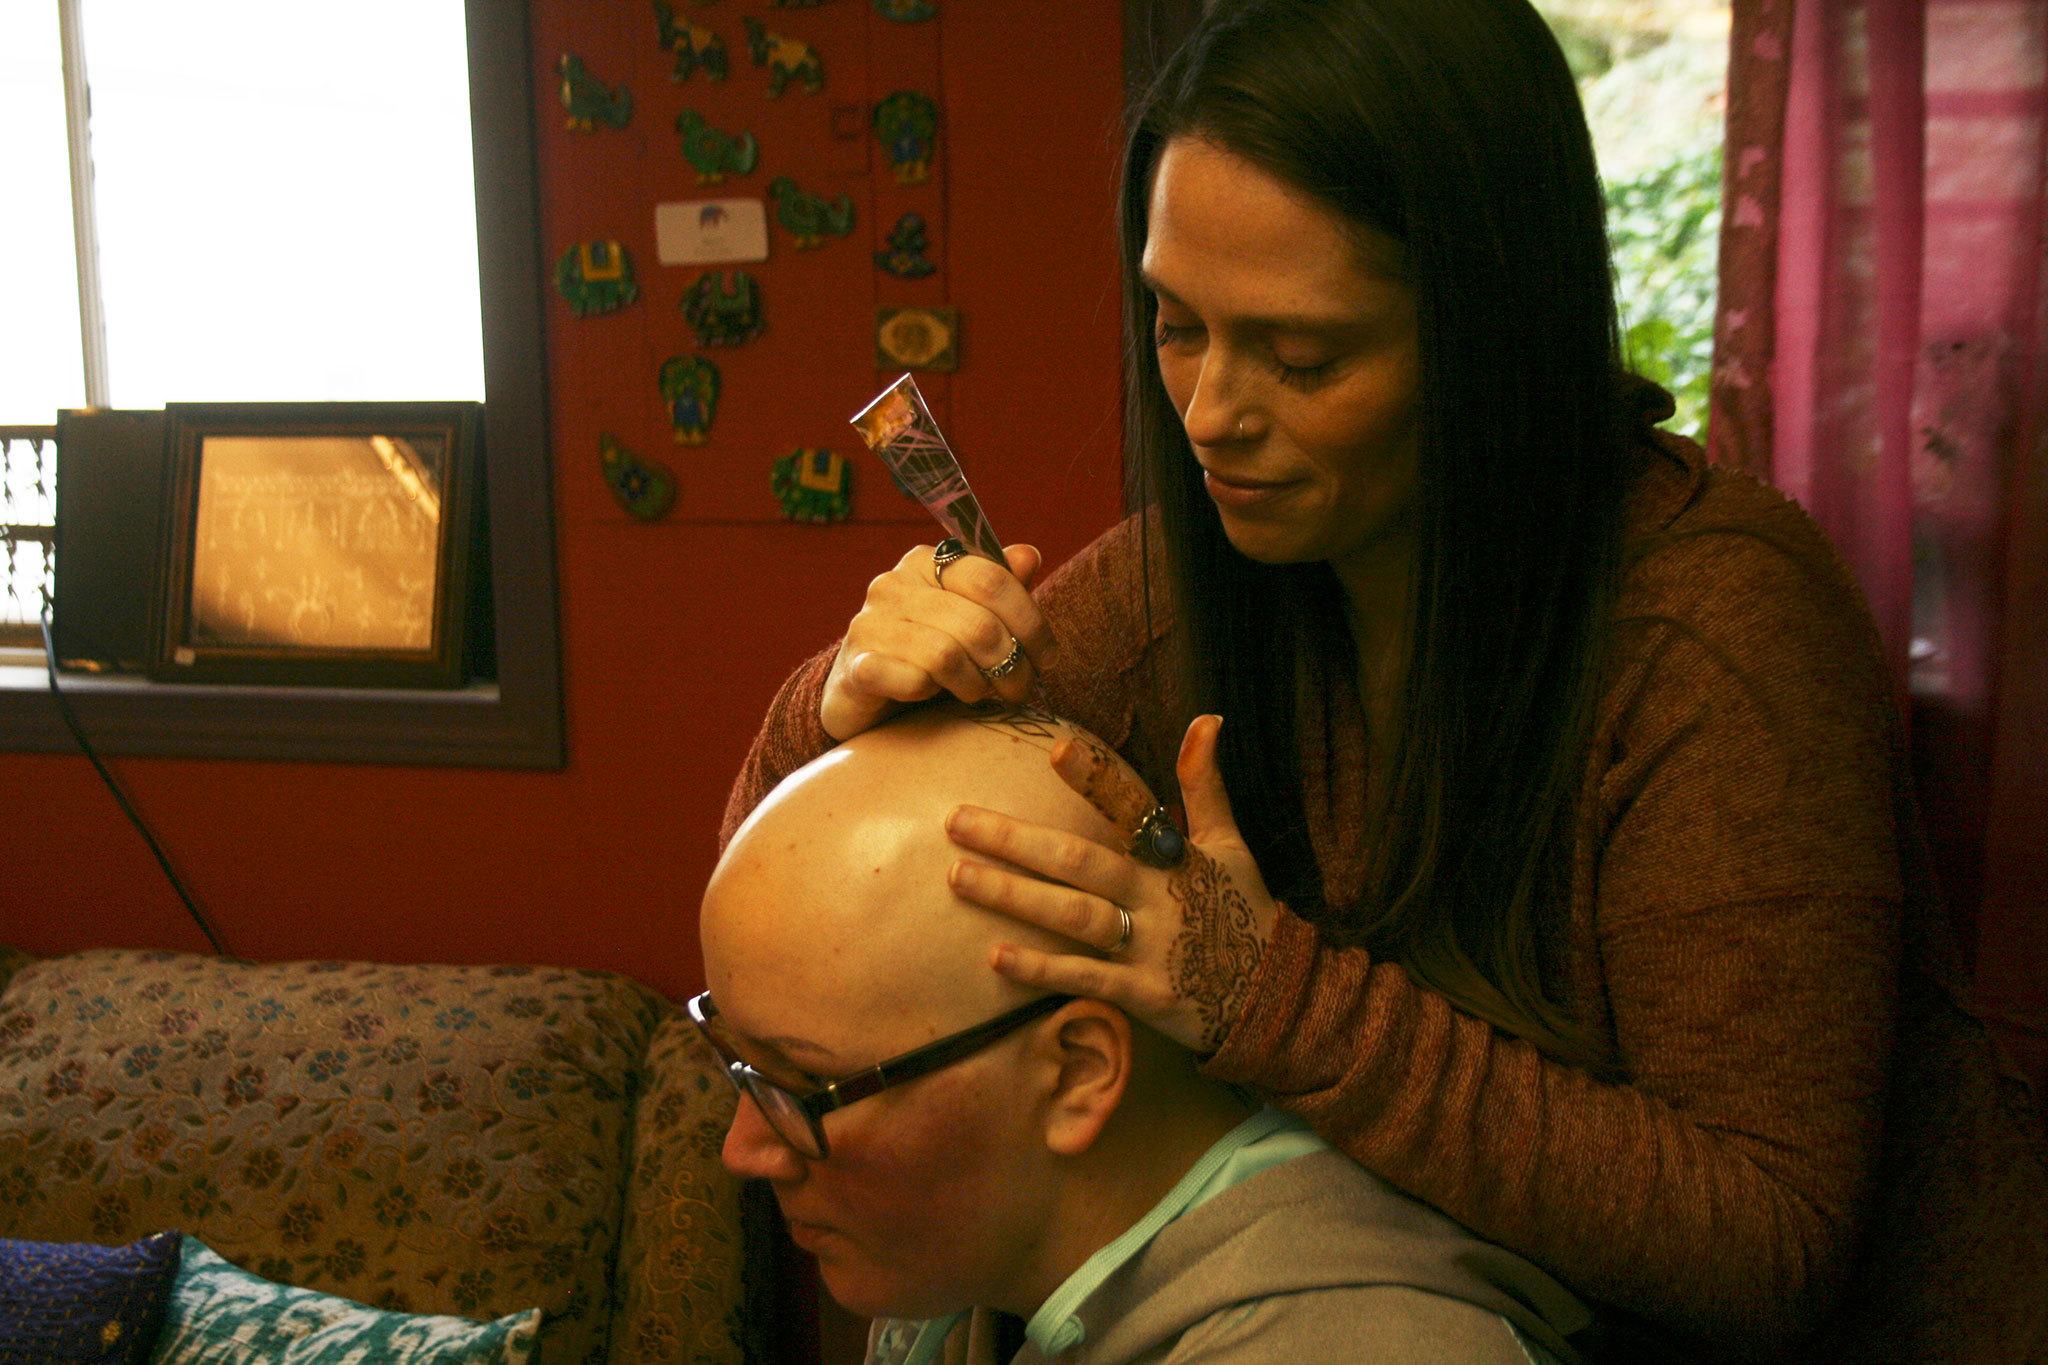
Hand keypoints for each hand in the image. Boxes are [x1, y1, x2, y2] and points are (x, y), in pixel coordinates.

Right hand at [819, 542, 1058, 741]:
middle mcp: (894, 585)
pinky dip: (932, 694)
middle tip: (1019, 688)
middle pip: (978, 623)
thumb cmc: (926, 651)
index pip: (992, 579)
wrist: (863, 692)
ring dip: (976, 684)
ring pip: (947, 655)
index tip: (1046, 657)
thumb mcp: (969, 615)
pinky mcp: (857, 667)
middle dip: (1011, 663)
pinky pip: (912, 680)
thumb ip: (998, 588)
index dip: (1030, 621)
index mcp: (926, 563)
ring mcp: (870, 625)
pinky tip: (933, 697)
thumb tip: (1028, 555)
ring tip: (979, 694)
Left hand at [944, 715, 1277, 1054]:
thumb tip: (1207, 718)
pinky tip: (996, 957)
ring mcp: (1151, 947)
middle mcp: (1158, 896)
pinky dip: (1041, 968)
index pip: (1134, 807)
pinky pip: (1085, 978)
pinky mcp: (1144, 994)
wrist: (1276, 997)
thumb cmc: (1242, 911)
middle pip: (1080, 861)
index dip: (1098, 780)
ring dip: (1014, 896)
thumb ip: (1206, 784)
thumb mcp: (1229, 844)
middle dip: (1015, 840)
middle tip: (956, 821)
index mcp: (1175, 855)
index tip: (1057, 750)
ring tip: (959, 876)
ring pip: (1073, 916)